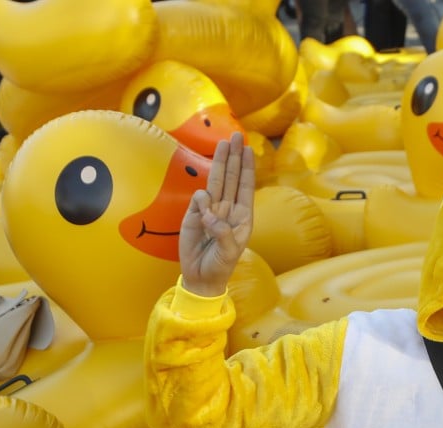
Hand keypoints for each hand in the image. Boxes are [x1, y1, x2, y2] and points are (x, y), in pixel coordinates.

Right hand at [179, 132, 254, 297]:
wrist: (201, 276)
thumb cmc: (221, 265)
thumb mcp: (228, 251)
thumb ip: (222, 232)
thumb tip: (209, 212)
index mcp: (242, 216)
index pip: (245, 186)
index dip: (246, 167)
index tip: (249, 149)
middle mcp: (228, 209)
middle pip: (231, 177)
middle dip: (233, 156)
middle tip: (235, 135)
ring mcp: (211, 210)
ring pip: (216, 181)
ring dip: (219, 162)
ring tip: (223, 143)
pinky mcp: (194, 215)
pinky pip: (198, 200)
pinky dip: (201, 201)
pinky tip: (204, 211)